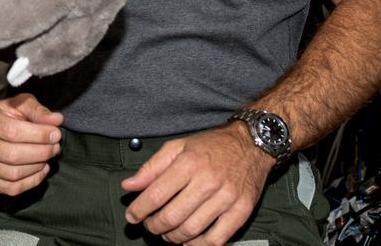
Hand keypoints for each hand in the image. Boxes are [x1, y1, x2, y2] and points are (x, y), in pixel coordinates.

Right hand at [0, 94, 62, 195]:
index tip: (55, 134)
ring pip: (13, 174)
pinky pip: (11, 188)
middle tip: (55, 146)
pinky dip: (31, 181)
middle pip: (12, 155)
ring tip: (48, 156)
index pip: (11, 131)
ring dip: (37, 167)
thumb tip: (56, 120)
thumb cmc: (5, 115)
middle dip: (40, 152)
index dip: (38, 135)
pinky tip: (40, 169)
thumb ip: (38, 111)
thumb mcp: (21, 104)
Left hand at [121, 122, 274, 244]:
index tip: (131, 216)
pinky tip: (188, 241)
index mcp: (189, 163)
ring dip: (172, 237)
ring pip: (192, 230)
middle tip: (150, 225)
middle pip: (172, 216)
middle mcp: (208, 181)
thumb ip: (151, 167)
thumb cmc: (211, 146)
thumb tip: (128, 186)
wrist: (252, 144)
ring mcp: (227, 198)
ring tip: (166, 233)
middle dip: (154, 226)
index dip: (139, 210)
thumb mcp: (178, 147)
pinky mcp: (242, 211)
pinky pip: (217, 239)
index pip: (156, 194)